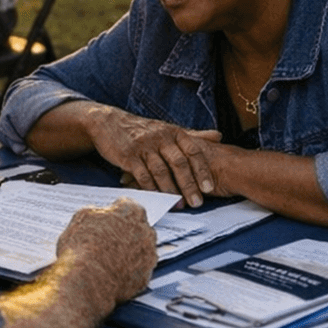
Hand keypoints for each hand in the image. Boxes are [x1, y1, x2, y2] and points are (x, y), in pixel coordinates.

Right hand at [55, 198, 157, 306]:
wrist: (86, 280)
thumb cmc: (82, 248)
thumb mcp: (81, 217)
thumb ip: (97, 212)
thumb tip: (98, 216)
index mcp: (132, 212)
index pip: (128, 205)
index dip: (114, 212)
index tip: (107, 218)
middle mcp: (146, 232)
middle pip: (138, 228)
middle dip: (125, 232)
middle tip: (106, 239)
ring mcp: (148, 257)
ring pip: (141, 251)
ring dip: (129, 252)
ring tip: (107, 259)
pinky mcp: (145, 278)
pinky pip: (138, 272)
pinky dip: (128, 272)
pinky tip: (111, 273)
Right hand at [89, 107, 220, 208]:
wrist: (108, 123)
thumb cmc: (143, 130)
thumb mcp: (169, 129)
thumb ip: (194, 135)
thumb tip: (219, 136)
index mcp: (173, 132)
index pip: (192, 151)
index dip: (202, 170)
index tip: (210, 188)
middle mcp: (160, 137)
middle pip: (178, 162)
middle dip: (189, 184)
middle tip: (197, 202)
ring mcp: (144, 146)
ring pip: (161, 170)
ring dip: (171, 190)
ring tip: (180, 205)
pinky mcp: (128, 156)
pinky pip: (142, 175)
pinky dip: (150, 189)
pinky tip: (157, 199)